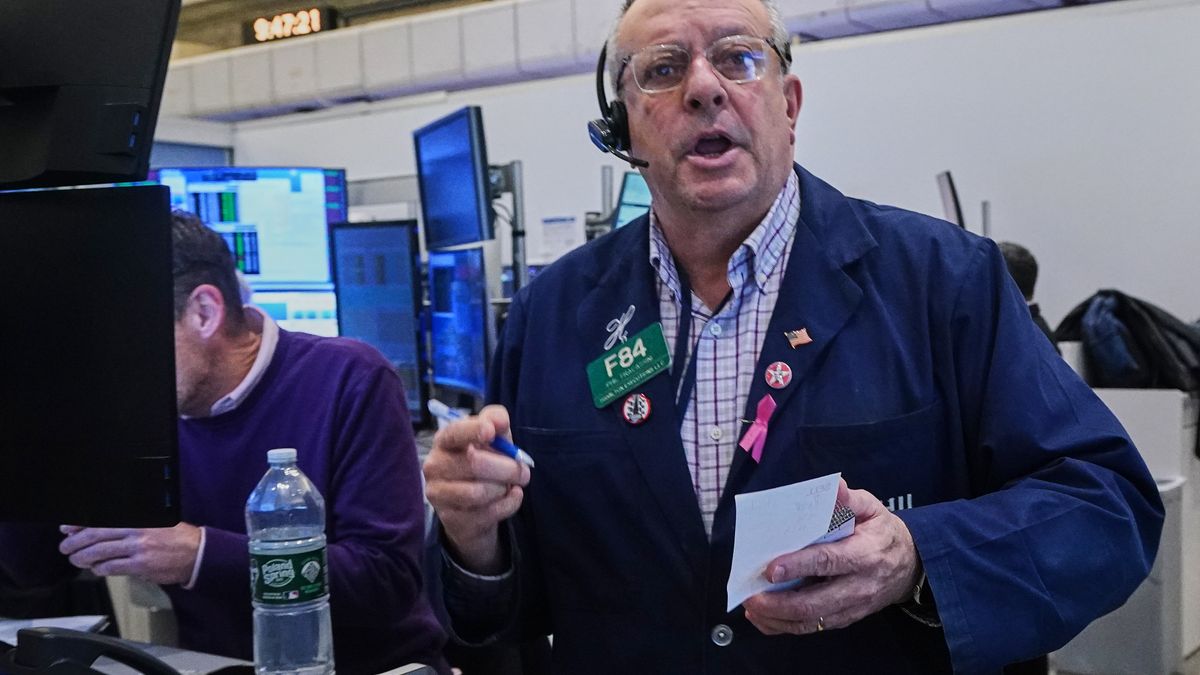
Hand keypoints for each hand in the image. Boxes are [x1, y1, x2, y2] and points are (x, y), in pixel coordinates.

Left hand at [57, 523, 201, 585]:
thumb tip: (100, 531)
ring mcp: (138, 547)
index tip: (67, 528)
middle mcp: (136, 529)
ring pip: (100, 553)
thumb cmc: (175, 537)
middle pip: (96, 535)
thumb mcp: (153, 521)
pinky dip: (100, 569)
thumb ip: (129, 525)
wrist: (196, 552)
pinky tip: (97, 569)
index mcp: (138, 517)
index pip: (101, 519)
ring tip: (77, 560)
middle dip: (75, 543)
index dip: (80, 524)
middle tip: (66, 548)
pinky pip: (112, 567)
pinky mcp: (141, 564)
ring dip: (83, 558)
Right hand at [423, 405, 529, 573]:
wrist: (474, 510)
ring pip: (479, 492)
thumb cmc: (484, 466)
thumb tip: (500, 421)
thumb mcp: (493, 441)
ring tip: (511, 486)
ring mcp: (438, 494)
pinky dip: (509, 504)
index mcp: (444, 441)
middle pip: (474, 464)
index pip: (455, 432)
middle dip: (508, 468)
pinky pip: (488, 513)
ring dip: (504, 488)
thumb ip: (495, 422)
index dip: (473, 430)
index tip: (491, 432)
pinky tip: (511, 497)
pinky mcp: (450, 519)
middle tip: (524, 472)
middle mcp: (434, 466)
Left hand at [742, 479, 920, 634]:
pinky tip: (764, 618)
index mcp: (865, 554)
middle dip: (779, 602)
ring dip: (778, 618)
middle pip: (816, 602)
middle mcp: (859, 586)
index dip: (798, 566)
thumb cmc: (881, 532)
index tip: (771, 568)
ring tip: (752, 608)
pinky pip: (813, 628)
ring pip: (811, 621)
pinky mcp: (845, 618)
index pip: (828, 562)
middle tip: (751, 595)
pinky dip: (785, 626)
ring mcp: (852, 606)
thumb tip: (834, 486)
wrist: (910, 565)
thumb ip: (849, 499)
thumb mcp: (872, 509)